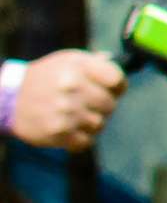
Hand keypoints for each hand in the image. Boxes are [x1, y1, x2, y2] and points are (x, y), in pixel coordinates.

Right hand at [5, 49, 120, 151]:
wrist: (8, 98)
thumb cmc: (45, 77)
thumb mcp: (68, 60)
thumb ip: (96, 64)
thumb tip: (119, 73)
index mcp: (77, 67)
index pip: (117, 79)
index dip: (117, 86)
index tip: (111, 88)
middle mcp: (72, 88)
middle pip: (110, 103)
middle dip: (103, 105)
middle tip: (87, 103)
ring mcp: (65, 112)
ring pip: (99, 124)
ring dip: (90, 122)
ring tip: (74, 115)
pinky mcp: (58, 133)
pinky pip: (86, 141)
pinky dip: (80, 137)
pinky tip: (69, 128)